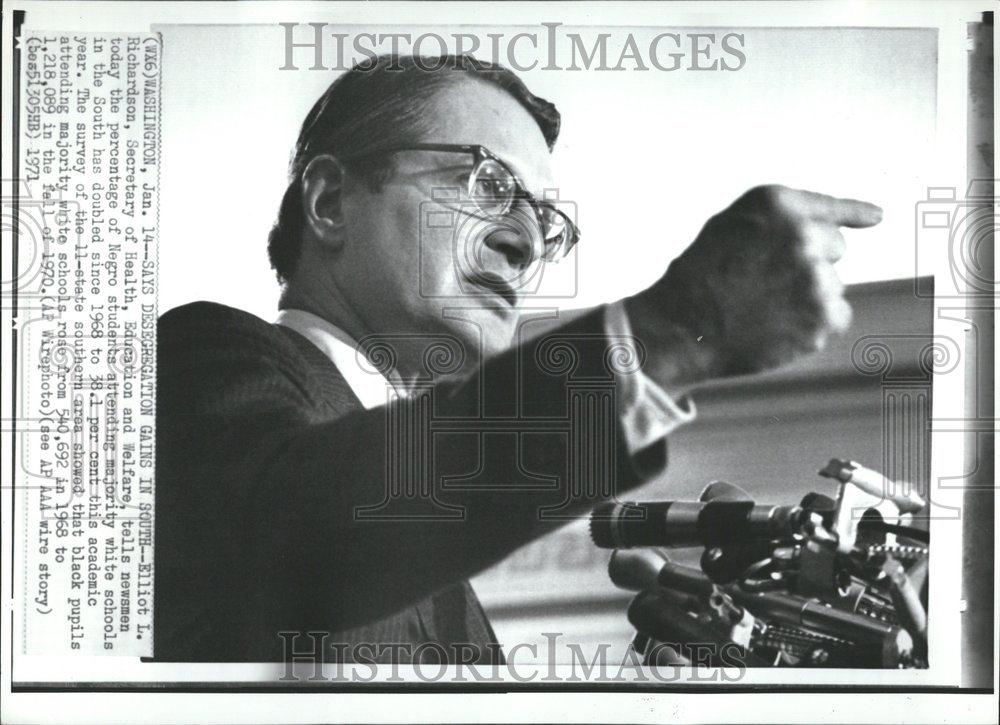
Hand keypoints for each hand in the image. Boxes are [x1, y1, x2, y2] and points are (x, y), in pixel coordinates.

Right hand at [626, 185, 882, 392]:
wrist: (681, 330)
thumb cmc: (703, 276)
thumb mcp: (734, 224)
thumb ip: (791, 215)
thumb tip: (878, 217)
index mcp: (777, 204)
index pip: (831, 208)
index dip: (853, 214)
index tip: (876, 217)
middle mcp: (802, 236)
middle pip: (836, 248)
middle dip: (811, 263)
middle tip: (766, 281)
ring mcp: (815, 278)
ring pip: (833, 285)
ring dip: (807, 296)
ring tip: (764, 306)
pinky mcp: (823, 318)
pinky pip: (835, 316)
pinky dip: (812, 325)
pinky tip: (778, 326)